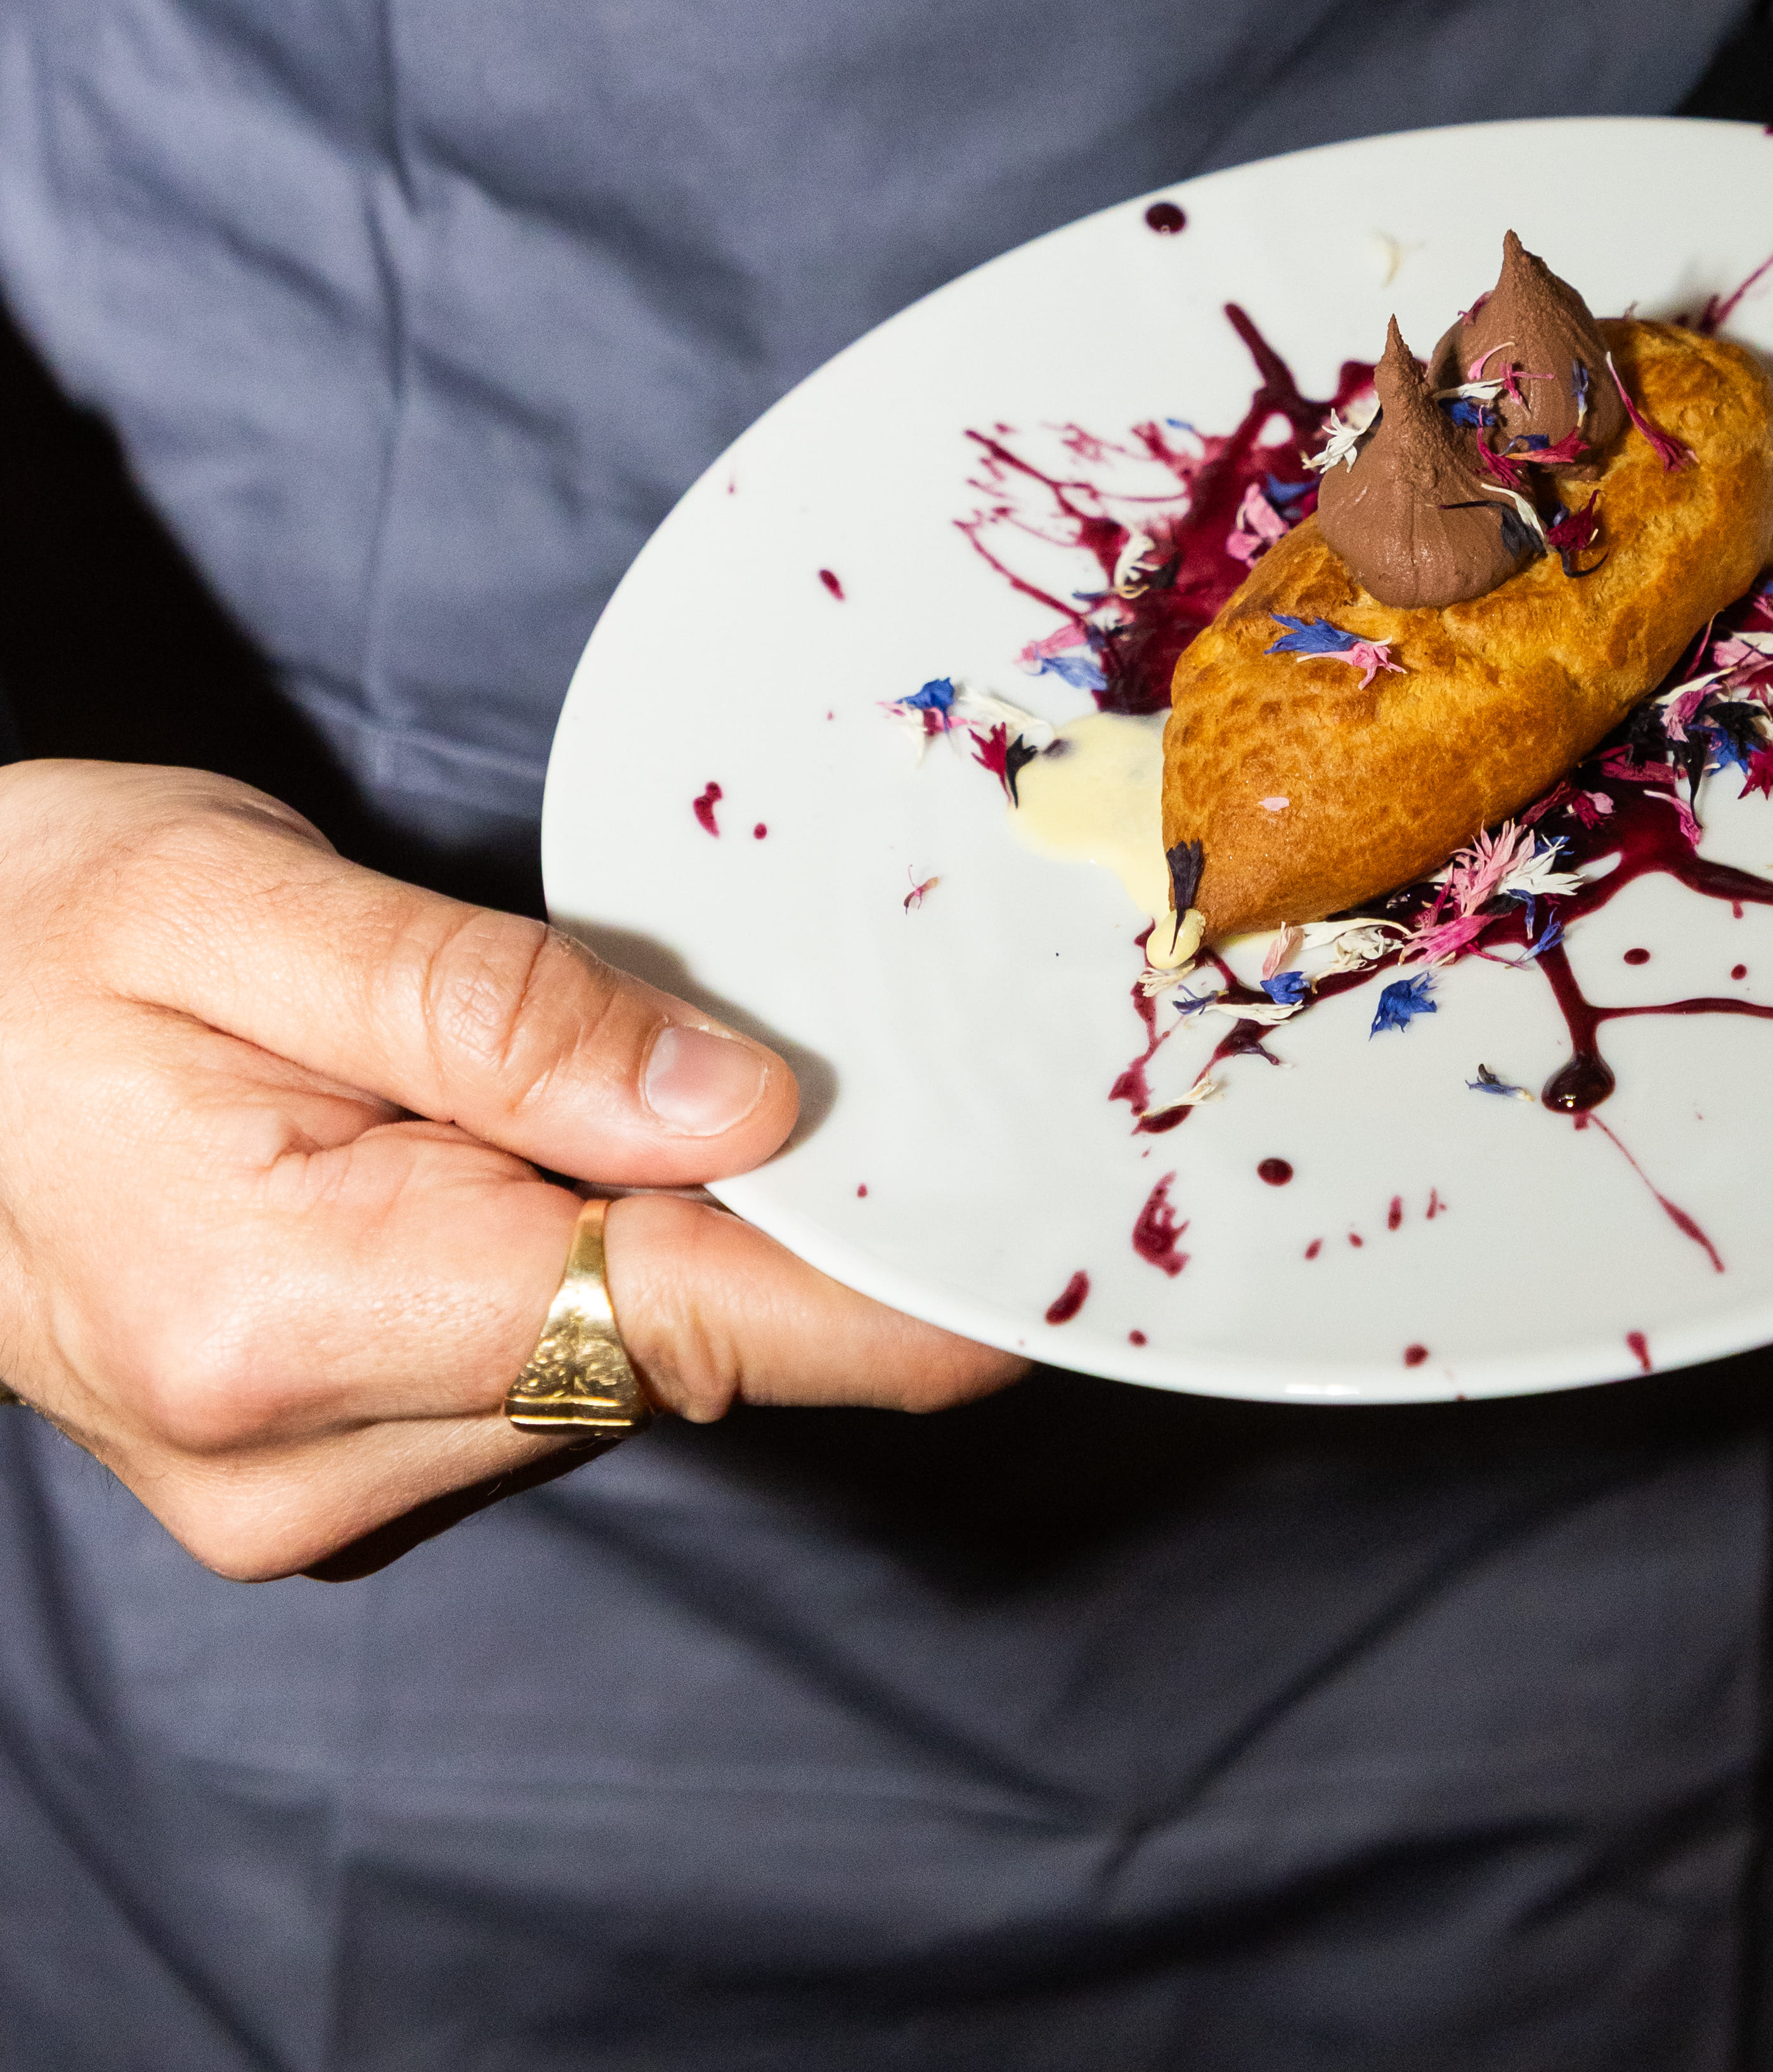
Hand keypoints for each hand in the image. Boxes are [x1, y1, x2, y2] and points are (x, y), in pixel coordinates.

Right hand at [0, 762, 1020, 1578]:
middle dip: (766, 1204)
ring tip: (583, 1054)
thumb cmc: (24, 929)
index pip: (679, 1327)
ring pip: (603, 1353)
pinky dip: (571, 1248)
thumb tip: (744, 1108)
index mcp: (278, 1307)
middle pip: (660, 1341)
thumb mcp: (239, 906)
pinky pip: (526, 1359)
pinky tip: (513, 1131)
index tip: (1052, 1266)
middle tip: (842, 1039)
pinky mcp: (306, 1464)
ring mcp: (297, 1484)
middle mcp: (294, 1453)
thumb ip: (498, 1013)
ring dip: (652, 1214)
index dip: (889, 1298)